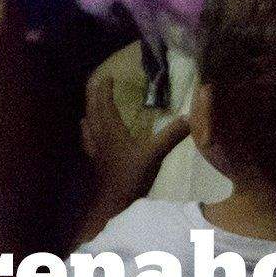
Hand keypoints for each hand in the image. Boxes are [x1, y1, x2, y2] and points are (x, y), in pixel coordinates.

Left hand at [81, 51, 191, 203]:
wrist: (114, 200)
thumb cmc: (132, 174)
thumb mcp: (154, 153)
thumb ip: (170, 135)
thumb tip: (189, 118)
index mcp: (111, 129)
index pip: (104, 103)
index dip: (104, 89)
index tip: (107, 76)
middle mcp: (99, 135)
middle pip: (93, 109)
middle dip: (93, 95)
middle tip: (95, 83)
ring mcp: (94, 147)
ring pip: (88, 122)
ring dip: (90, 109)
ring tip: (91, 102)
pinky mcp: (93, 158)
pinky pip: (87, 137)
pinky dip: (87, 128)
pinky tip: (86, 128)